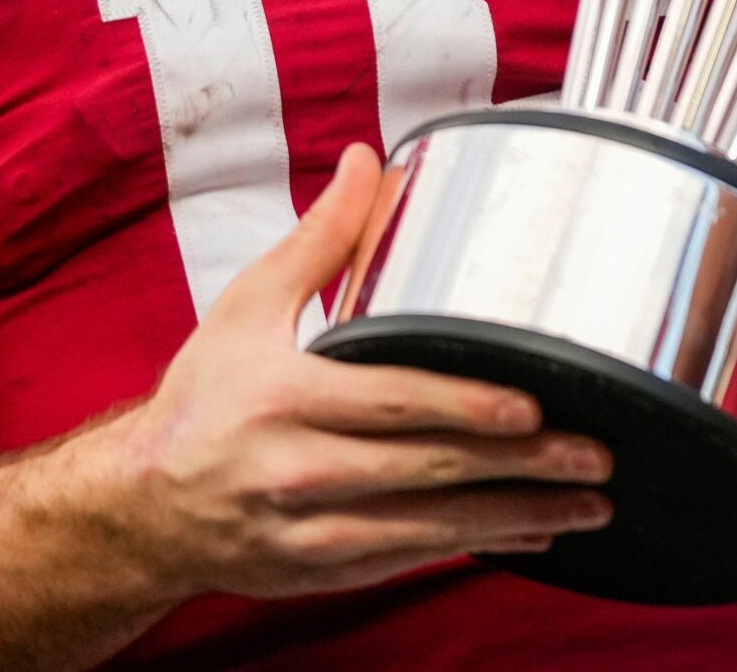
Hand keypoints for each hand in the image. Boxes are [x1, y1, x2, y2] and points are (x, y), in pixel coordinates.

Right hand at [93, 144, 611, 599]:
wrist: (144, 506)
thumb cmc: (203, 399)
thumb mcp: (249, 306)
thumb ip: (321, 238)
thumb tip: (370, 162)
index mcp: (283, 397)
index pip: (390, 403)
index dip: (464, 406)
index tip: (531, 405)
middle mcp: (298, 470)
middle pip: (426, 471)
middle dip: (518, 468)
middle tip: (591, 457)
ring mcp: (312, 532)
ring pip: (430, 528)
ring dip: (517, 518)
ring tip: (586, 503)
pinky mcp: (324, 573)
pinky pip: (413, 561)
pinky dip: (475, 548)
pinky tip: (530, 534)